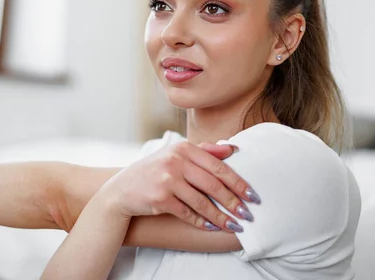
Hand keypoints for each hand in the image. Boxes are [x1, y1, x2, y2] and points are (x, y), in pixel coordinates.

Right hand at [103, 141, 258, 232]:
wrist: (121, 189)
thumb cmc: (154, 171)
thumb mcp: (175, 155)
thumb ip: (204, 151)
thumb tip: (232, 148)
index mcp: (183, 148)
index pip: (218, 166)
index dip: (238, 182)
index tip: (252, 195)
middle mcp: (175, 161)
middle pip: (213, 184)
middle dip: (234, 201)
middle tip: (248, 214)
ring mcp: (166, 180)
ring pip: (202, 202)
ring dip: (221, 216)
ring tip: (235, 225)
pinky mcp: (160, 198)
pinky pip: (187, 213)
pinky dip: (202, 222)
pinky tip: (212, 227)